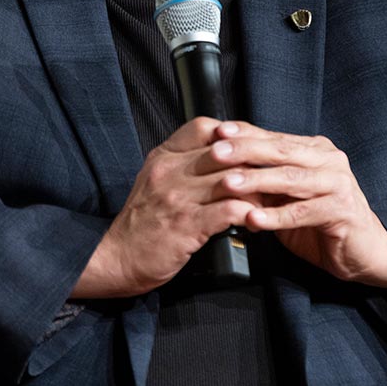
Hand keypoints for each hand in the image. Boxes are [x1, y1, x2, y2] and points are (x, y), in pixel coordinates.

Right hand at [71, 117, 258, 297]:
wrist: (117, 258)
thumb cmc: (142, 222)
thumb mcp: (155, 180)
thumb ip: (182, 163)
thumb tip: (220, 153)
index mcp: (163, 157)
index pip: (204, 127)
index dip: (232, 135)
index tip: (246, 150)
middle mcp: (170, 171)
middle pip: (226, 153)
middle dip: (253, 165)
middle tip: (269, 177)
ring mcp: (178, 197)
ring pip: (233, 180)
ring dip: (256, 192)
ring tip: (265, 201)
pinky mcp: (187, 225)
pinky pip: (230, 210)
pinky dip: (248, 214)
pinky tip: (253, 221)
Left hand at [211, 122, 386, 290]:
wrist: (363, 251)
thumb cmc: (320, 221)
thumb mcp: (287, 196)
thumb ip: (263, 180)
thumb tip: (224, 169)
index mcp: (314, 150)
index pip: (274, 137)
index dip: (245, 134)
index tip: (217, 133)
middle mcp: (328, 160)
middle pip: (281, 151)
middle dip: (246, 150)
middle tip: (216, 153)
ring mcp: (338, 183)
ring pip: (291, 178)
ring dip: (257, 180)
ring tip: (229, 184)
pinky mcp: (343, 210)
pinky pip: (303, 212)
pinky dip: (276, 216)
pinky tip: (254, 219)